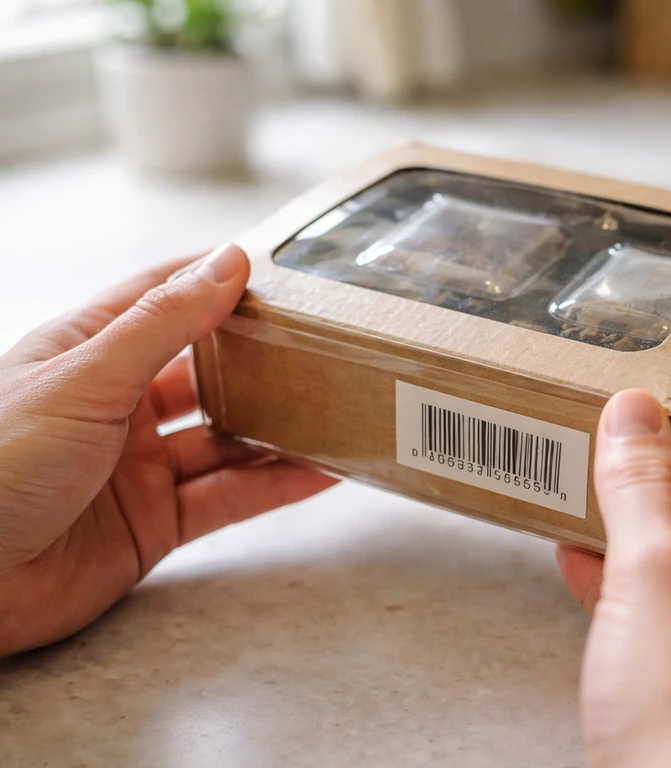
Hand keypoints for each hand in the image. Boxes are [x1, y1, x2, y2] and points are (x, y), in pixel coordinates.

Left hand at [0, 245, 335, 656]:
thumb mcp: (87, 378)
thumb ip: (163, 323)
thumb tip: (226, 263)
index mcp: (88, 352)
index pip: (162, 297)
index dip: (216, 279)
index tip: (277, 268)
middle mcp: (117, 405)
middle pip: (206, 370)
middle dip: (260, 357)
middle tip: (321, 341)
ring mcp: (138, 465)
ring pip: (226, 437)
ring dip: (277, 427)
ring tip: (335, 408)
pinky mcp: (155, 522)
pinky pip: (228, 497)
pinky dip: (275, 486)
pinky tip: (319, 472)